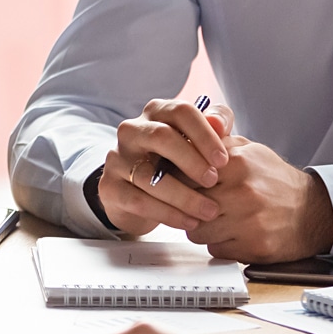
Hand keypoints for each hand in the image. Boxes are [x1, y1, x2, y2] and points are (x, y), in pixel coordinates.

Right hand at [99, 98, 236, 233]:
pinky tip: (189, 221)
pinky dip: (168, 214)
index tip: (223, 160)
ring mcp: (117, 158)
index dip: (205, 135)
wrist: (137, 191)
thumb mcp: (196, 140)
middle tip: (213, 181)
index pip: (180, 112)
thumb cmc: (174, 161)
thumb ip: (214, 126)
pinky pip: (139, 201)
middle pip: (161, 136)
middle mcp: (132, 130)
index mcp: (157, 112)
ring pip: (149, 175)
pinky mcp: (109, 187)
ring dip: (184, 196)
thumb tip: (219, 124)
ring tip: (208, 211)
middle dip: (191, 160)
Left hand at [184, 137, 332, 262]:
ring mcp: (249, 222)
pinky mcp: (254, 247)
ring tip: (216, 220)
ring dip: (202, 228)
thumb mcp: (249, 150)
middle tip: (197, 205)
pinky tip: (232, 234)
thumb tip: (183, 138)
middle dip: (188, 206)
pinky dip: (219, 244)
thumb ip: (216, 143)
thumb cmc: (275, 180)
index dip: (180, 181)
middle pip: (188, 205)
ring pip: (197, 231)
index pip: (185, 174)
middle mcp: (243, 192)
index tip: (183, 185)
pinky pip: (215, 249)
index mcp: (237, 163)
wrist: (313, 211)